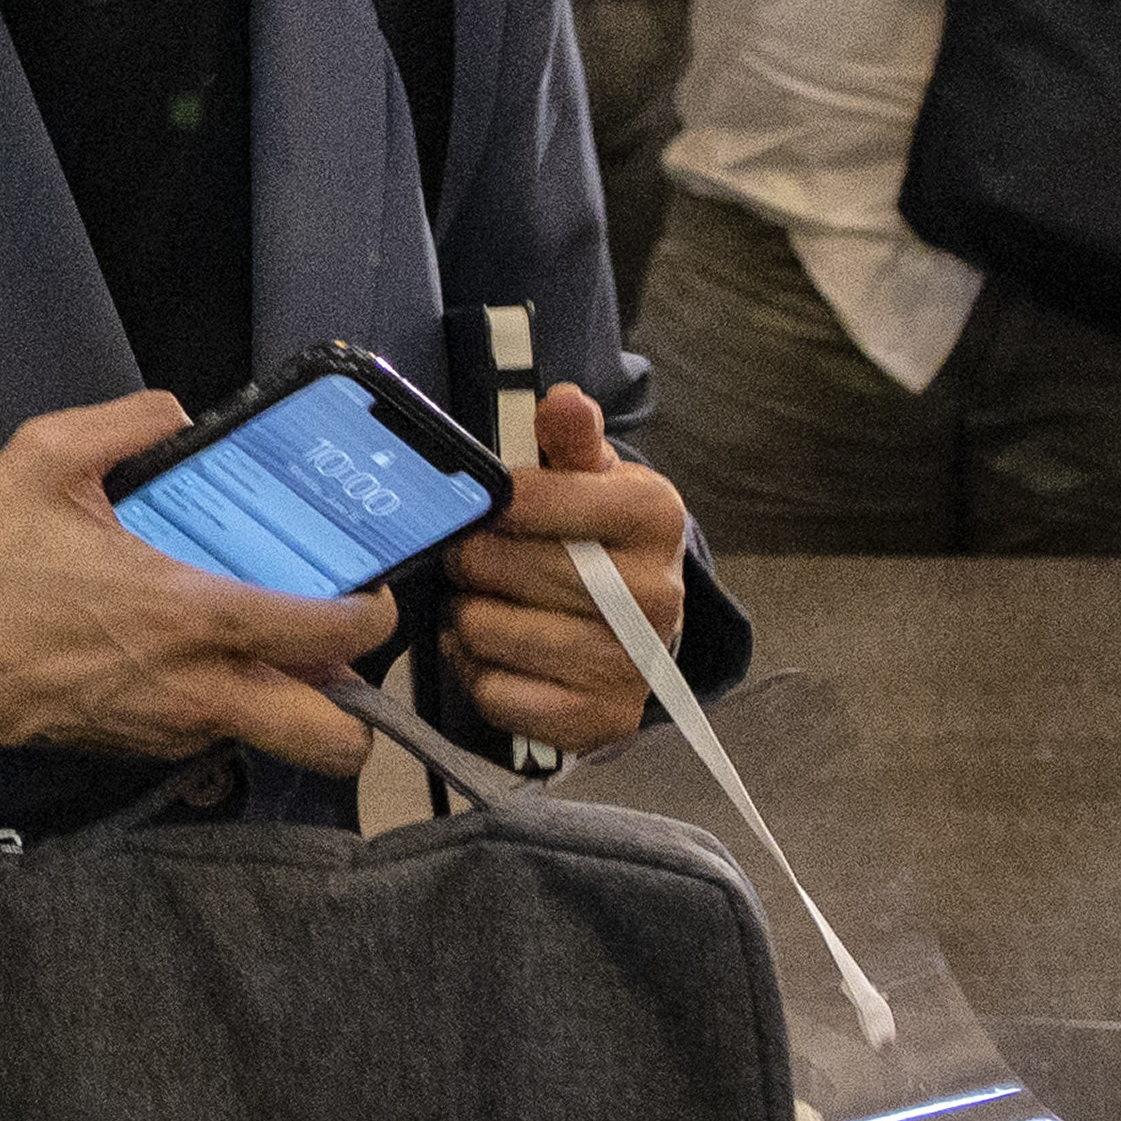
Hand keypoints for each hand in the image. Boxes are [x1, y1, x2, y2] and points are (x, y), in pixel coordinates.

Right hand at [0, 393, 398, 794]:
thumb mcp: (41, 457)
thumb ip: (128, 421)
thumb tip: (179, 414)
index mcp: (190, 613)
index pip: (330, 638)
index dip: (373, 617)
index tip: (371, 591)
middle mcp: (194, 688)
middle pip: (333, 742)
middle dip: (357, 707)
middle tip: (331, 647)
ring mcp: (167, 730)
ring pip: (276, 746)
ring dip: (290, 707)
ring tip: (263, 647)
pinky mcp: (134, 751)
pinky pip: (215, 744)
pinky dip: (226, 712)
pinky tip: (190, 660)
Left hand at [433, 383, 684, 751]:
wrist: (647, 629)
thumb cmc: (602, 540)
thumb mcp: (594, 478)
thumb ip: (570, 438)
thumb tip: (562, 400)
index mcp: (652, 517)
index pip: (533, 499)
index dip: (494, 504)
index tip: (492, 508)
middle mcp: (653, 594)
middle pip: (500, 567)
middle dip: (471, 560)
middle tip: (477, 560)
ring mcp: (628, 664)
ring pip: (486, 630)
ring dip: (467, 617)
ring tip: (486, 604)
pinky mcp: (598, 720)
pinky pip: (494, 693)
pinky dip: (478, 673)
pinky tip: (496, 654)